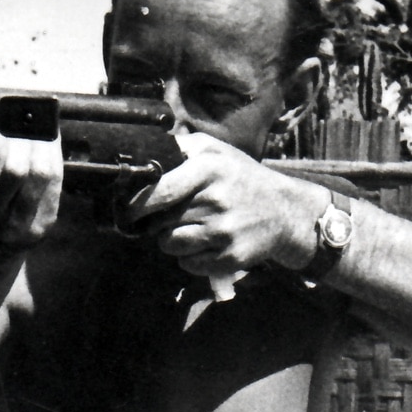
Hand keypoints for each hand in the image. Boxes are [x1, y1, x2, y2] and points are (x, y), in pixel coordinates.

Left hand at [119, 132, 314, 281]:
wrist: (284, 210)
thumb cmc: (240, 178)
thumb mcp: (215, 151)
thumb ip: (180, 147)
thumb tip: (142, 151)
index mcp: (209, 168)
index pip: (159, 191)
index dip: (137, 203)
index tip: (126, 209)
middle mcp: (217, 199)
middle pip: (160, 220)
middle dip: (158, 221)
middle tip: (172, 215)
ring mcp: (224, 231)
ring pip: (170, 244)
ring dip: (171, 240)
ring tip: (190, 228)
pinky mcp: (230, 257)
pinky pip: (188, 263)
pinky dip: (189, 257)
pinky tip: (205, 243)